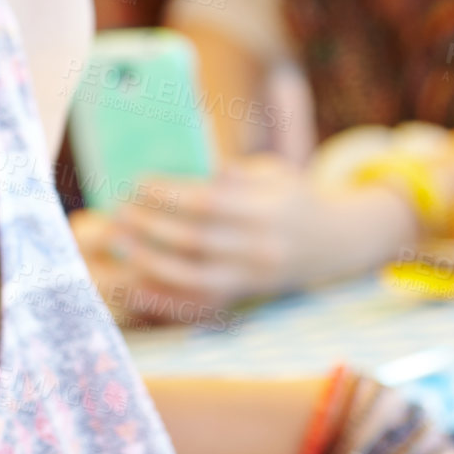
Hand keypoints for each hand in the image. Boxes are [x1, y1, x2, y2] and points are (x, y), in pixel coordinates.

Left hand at [70, 157, 417, 319]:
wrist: (337, 243)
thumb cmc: (291, 197)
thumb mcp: (273, 173)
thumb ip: (233, 170)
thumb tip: (191, 150)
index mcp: (269, 207)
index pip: (210, 201)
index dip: (170, 193)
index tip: (138, 181)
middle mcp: (262, 246)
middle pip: (196, 239)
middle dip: (151, 225)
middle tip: (116, 210)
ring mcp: (253, 276)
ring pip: (193, 275)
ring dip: (149, 260)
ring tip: (118, 241)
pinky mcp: (244, 296)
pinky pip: (199, 303)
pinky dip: (165, 296)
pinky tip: (135, 284)